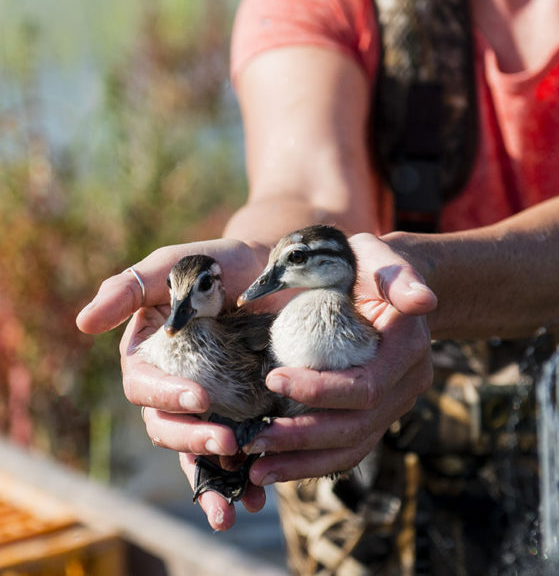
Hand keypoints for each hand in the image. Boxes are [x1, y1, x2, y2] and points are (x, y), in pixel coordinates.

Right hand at [76, 238, 273, 528]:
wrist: (272, 269)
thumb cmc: (217, 262)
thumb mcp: (174, 263)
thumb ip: (130, 286)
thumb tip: (84, 323)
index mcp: (149, 357)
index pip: (144, 387)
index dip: (165, 396)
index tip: (198, 396)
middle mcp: (172, 387)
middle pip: (167, 427)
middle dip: (193, 439)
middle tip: (228, 441)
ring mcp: (208, 404)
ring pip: (196, 452)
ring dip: (213, 480)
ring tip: (242, 497)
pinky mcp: (241, 413)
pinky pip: (234, 453)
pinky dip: (242, 479)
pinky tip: (259, 498)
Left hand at [187, 232, 436, 528]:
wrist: (385, 284)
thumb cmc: (371, 265)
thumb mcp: (380, 259)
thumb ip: (398, 276)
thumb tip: (424, 301)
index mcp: (408, 350)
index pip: (366, 387)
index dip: (320, 390)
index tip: (273, 378)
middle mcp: (407, 385)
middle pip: (357, 427)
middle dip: (302, 438)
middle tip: (252, 439)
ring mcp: (393, 405)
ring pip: (353, 448)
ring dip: (303, 463)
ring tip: (256, 471)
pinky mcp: (375, 416)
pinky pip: (347, 449)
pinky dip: (311, 462)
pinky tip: (274, 467)